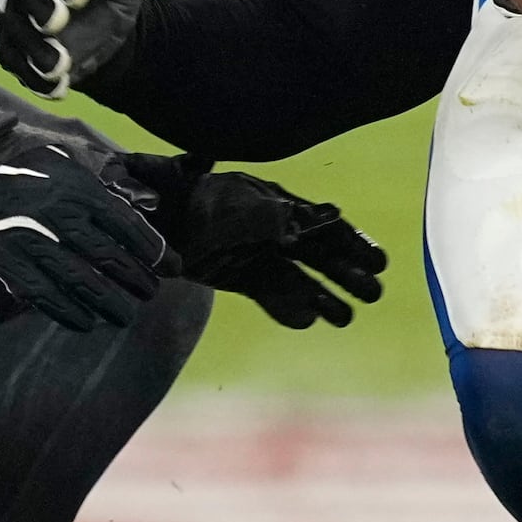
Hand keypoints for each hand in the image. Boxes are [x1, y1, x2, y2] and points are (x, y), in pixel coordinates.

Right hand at [0, 0, 146, 94]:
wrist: (105, 24)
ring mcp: (12, 13)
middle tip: (55, 23)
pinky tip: (57, 88)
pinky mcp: (9, 44)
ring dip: (33, 50)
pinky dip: (32, 77)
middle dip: (39, 8)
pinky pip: (13, 61)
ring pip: (13, 31)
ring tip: (58, 68)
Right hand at [0, 56, 165, 328]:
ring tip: (125, 314)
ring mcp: (32, 242)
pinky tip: (87, 322)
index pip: (128, 227)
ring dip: (109, 304)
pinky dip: (68, 313)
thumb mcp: (73, 162)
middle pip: (110, 259)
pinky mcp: (7, 262)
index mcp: (79, 190)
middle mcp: (59, 216)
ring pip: (81, 283)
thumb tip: (149, 202)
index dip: (154, 251)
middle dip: (137, 282)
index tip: (170, 266)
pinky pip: (44, 296)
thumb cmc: (31, 164)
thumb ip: (108, 185)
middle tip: (151, 293)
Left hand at [114, 151, 388, 328]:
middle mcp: (272, 228)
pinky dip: (287, 307)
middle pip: (319, 252)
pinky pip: (270, 293)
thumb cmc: (184, 200)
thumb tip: (290, 221)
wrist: (143, 215)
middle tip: (375, 292)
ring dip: (325, 295)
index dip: (351, 241)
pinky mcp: (239, 276)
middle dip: (348, 271)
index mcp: (275, 201)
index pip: (323, 222)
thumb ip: (257, 215)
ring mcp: (256, 253)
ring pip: (299, 277)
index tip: (378, 260)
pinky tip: (309, 321)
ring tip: (347, 318)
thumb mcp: (222, 204)